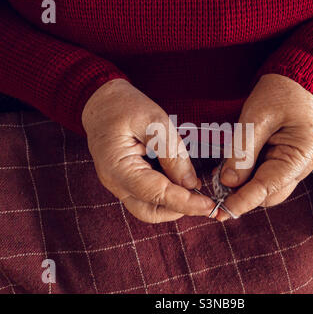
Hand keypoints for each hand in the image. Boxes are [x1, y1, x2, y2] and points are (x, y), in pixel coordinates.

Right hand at [82, 79, 214, 222]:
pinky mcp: (127, 181)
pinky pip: (148, 197)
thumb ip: (172, 153)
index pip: (156, 195)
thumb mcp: (153, 121)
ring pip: (149, 208)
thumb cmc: (123, 106)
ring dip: (174, 204)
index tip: (209, 205)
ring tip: (194, 188)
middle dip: (179, 209)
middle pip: (150, 212)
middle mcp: (115, 182)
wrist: (101, 102)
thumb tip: (190, 183)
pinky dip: (167, 194)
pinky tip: (181, 181)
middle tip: (204, 199)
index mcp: (118, 167)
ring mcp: (119, 184)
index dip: (185, 203)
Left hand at [216, 74, 312, 220]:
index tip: (221, 211)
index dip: (243, 200)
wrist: (294, 78)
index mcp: (301, 155)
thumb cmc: (279, 92)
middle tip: (214, 192)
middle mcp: (299, 166)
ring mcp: (291, 164)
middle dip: (241, 196)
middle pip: (268, 195)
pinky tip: (227, 172)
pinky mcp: (281, 160)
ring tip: (218, 179)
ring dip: (241, 188)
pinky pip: (262, 176)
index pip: (269, 188)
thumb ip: (243, 152)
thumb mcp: (257, 118)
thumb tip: (227, 182)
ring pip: (264, 188)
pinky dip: (245, 177)